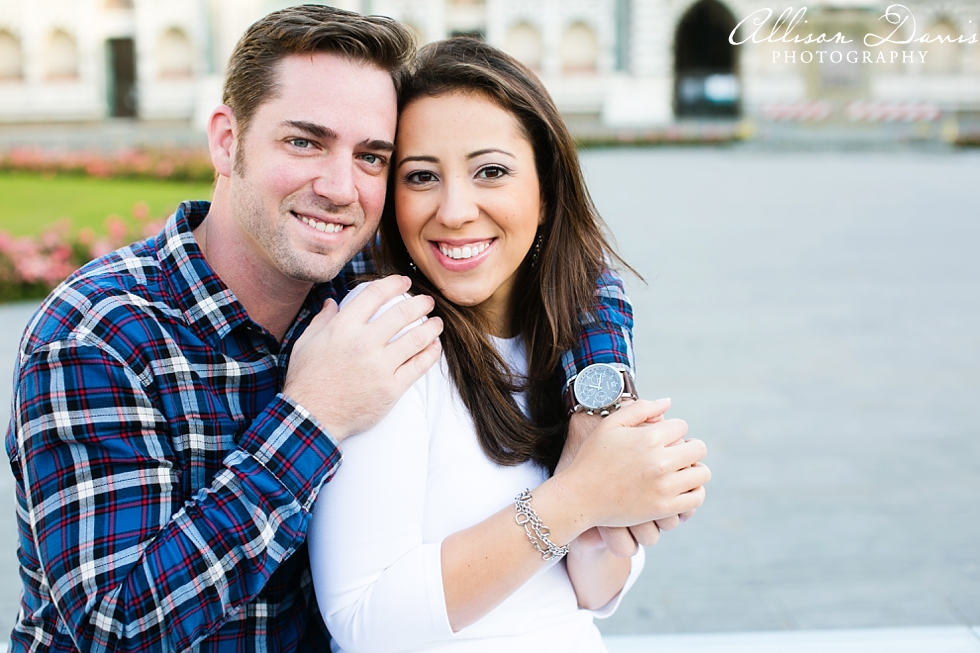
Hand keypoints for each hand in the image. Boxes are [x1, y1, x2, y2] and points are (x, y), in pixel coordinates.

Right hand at [283, 275, 443, 440]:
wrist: (312, 417)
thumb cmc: (306, 380)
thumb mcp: (306, 344)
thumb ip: (322, 320)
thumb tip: (331, 302)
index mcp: (343, 328)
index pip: (374, 294)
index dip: (393, 284)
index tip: (404, 282)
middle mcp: (364, 343)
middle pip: (402, 313)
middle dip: (420, 303)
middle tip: (427, 302)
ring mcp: (379, 367)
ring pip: (416, 338)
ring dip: (431, 327)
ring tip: (437, 323)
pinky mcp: (391, 389)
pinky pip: (419, 366)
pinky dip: (431, 353)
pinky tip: (434, 347)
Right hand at [554, 400, 709, 532]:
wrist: (579, 497)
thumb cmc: (592, 458)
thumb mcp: (610, 425)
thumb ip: (640, 408)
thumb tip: (668, 403)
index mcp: (648, 438)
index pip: (681, 427)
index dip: (673, 430)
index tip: (662, 439)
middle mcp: (659, 461)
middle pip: (698, 448)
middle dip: (689, 448)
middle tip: (676, 454)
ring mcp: (663, 487)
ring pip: (701, 473)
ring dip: (694, 469)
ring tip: (679, 471)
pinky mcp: (663, 508)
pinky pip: (696, 498)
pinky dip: (693, 492)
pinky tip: (679, 489)